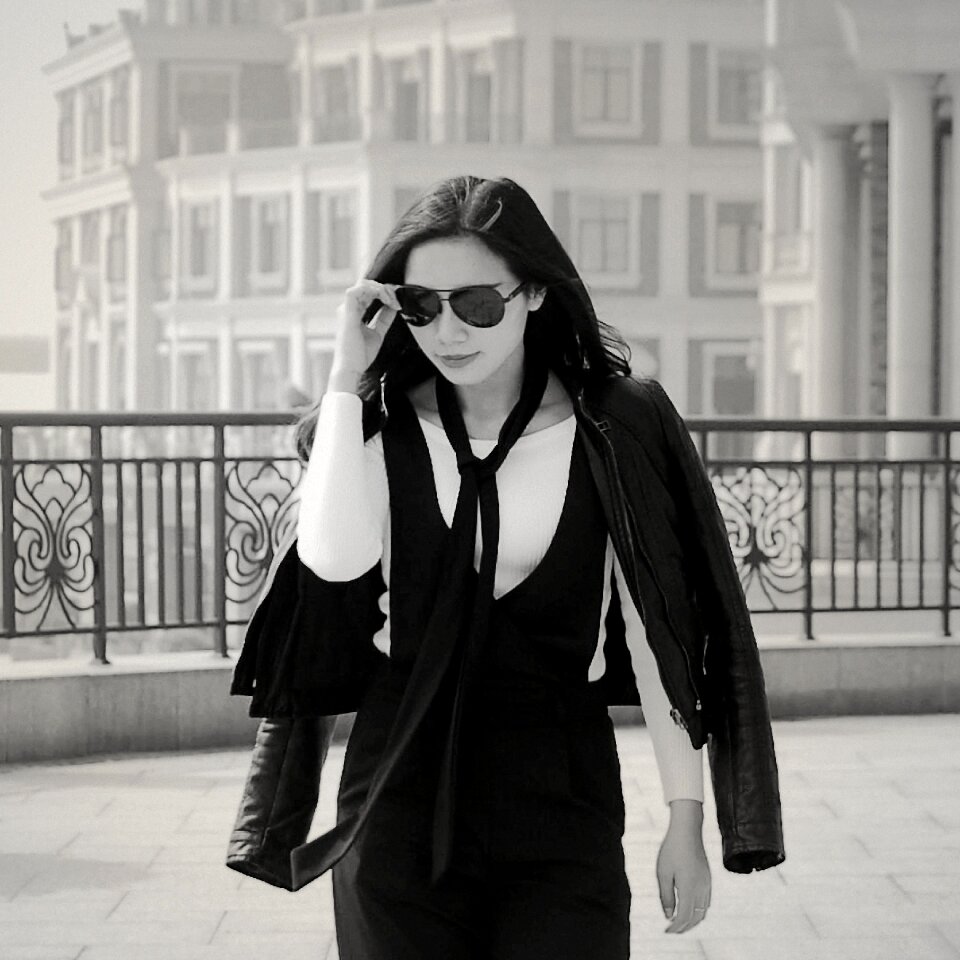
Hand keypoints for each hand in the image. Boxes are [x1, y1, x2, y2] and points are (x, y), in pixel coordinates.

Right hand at [329, 279, 401, 392]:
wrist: (352, 368)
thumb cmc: (360, 355)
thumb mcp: (378, 333)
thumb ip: (384, 319)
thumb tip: (393, 307)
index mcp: (355, 313)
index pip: (369, 294)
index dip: (385, 293)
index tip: (398, 303)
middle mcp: (349, 309)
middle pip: (367, 286)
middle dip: (385, 290)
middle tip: (397, 300)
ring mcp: (346, 309)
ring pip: (362, 285)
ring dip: (381, 289)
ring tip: (392, 300)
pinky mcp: (346, 312)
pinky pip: (355, 291)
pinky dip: (372, 291)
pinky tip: (384, 299)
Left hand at [656, 799, 711, 933]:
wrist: (687, 831)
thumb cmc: (672, 850)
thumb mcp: (663, 873)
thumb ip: (666, 896)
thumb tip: (669, 916)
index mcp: (689, 889)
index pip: (684, 917)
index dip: (675, 927)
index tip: (666, 931)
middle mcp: (701, 889)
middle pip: (696, 918)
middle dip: (684, 927)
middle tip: (672, 931)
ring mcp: (707, 884)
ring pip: (703, 911)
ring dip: (692, 921)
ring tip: (680, 923)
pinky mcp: (708, 878)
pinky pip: (706, 902)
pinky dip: (699, 911)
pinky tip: (690, 909)